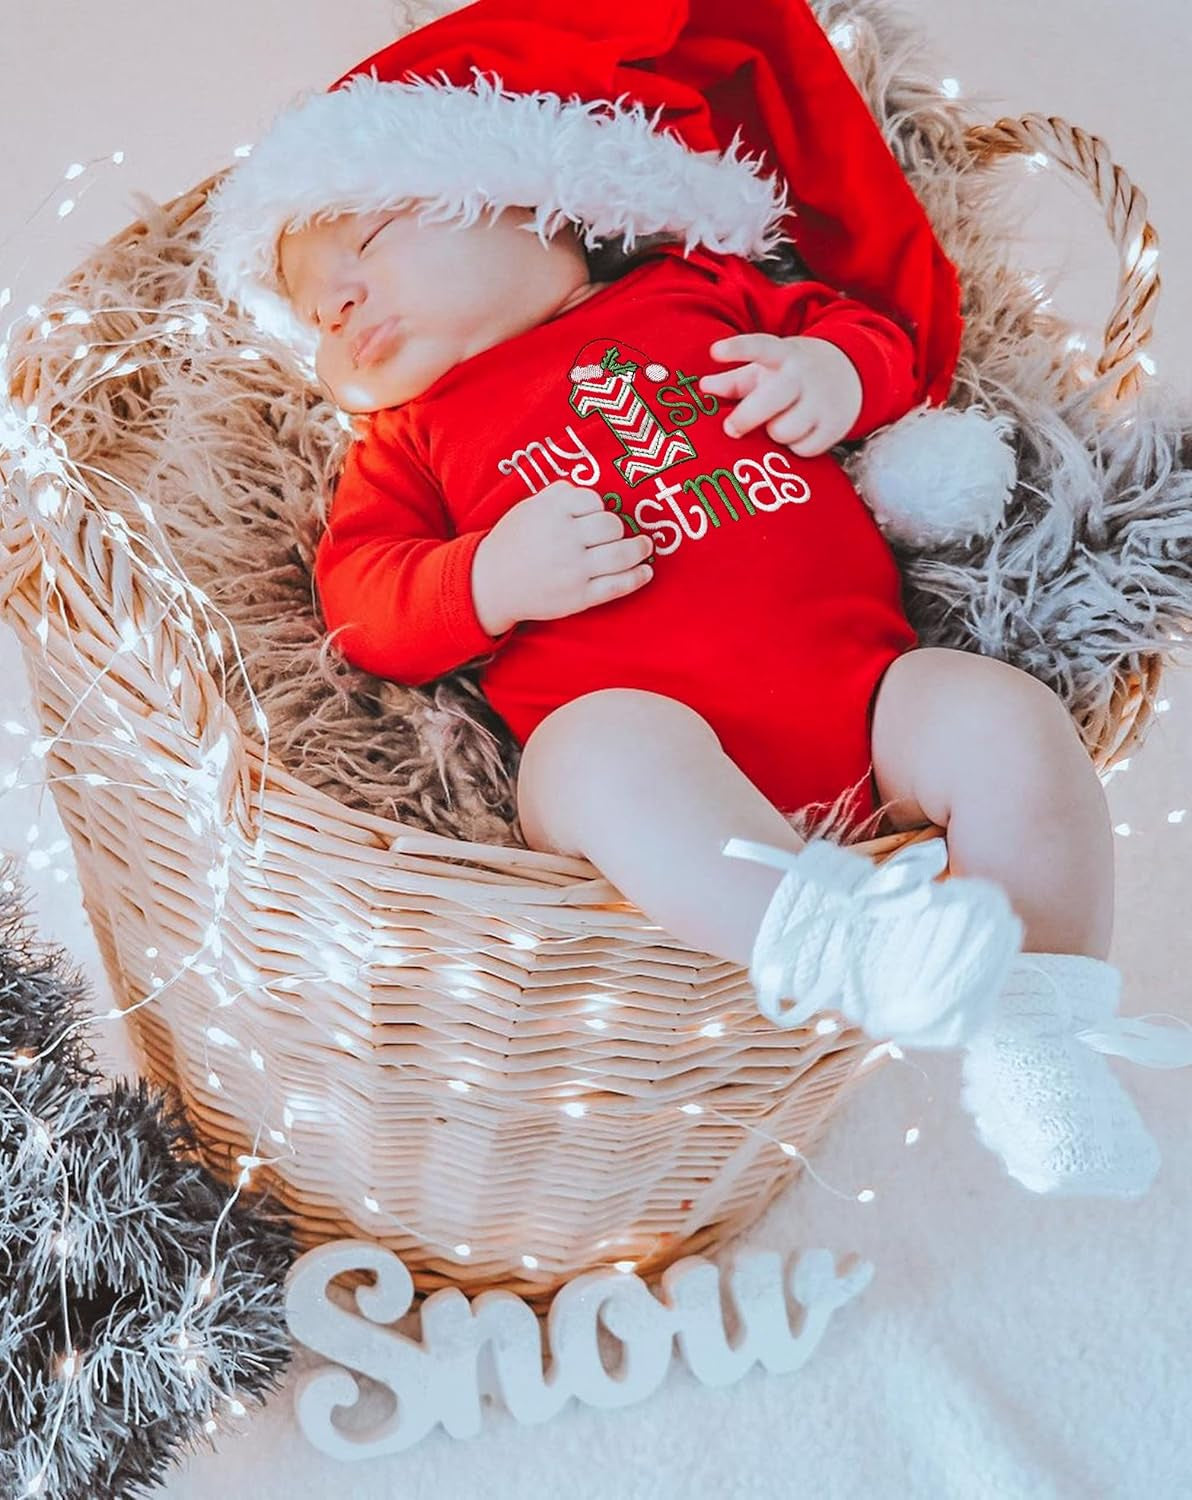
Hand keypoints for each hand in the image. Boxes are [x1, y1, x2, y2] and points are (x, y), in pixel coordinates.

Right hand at [472, 481, 654, 634]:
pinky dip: (638, 577)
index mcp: (551, 512)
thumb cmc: (513, 541)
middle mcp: (564, 539)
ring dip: (639, 549)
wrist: (490, 584)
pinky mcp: (579, 597)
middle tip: (620, 534)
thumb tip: (590, 491)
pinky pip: (618, 585)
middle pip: (612, 526)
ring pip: (622, 555)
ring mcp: (574, 570)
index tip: (595, 515)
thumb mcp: (529, 508)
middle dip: (618, 529)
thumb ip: (558, 495)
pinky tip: (646, 572)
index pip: (594, 501)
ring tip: (644, 546)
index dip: (598, 508)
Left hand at [699, 334, 862, 455]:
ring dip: (775, 433)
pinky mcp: (834, 425)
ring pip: (782, 431)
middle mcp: (802, 375)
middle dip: (746, 418)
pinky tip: (801, 433)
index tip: (715, 352)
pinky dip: (796, 447)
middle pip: (770, 400)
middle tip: (731, 429)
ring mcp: (821, 400)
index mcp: (781, 355)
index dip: (737, 349)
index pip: (760, 347)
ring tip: (781, 423)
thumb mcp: (764, 370)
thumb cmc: (791, 375)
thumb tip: (703, 388)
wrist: (850, 373)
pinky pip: (802, 449)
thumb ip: (733, 380)